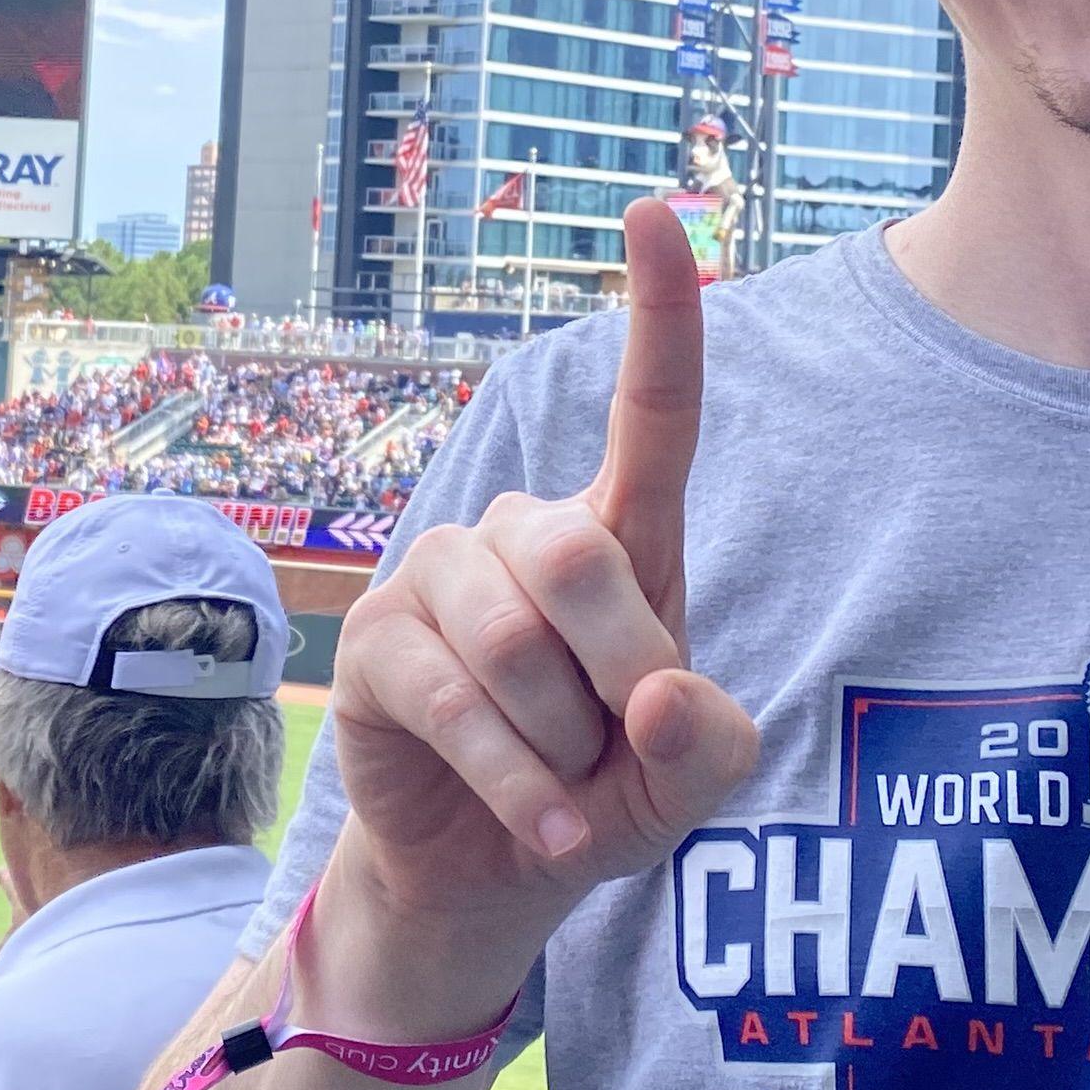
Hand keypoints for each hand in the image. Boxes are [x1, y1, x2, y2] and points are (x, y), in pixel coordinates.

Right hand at [314, 196, 760, 1027]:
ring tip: (562, 785)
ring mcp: (441, 577)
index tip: (653, 214)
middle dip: (617, 670)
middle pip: (579, 554)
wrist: (499, 876)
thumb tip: (659, 696)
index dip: (661, 316)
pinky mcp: (379, 642)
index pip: (654, 414)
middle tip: (617, 751)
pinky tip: (545, 829)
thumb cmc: (605, 794)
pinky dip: (517, 783)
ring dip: (560, 747)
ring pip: (516, 643)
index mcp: (622, 537)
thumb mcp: (689, 785)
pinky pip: (455, 702)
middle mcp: (526, 533)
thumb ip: (710, 746)